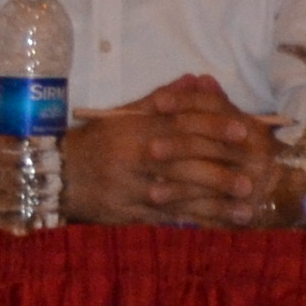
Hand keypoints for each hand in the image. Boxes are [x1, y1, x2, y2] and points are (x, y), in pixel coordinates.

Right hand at [65, 75, 280, 225]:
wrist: (55, 175)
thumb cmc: (95, 142)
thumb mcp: (122, 116)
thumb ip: (161, 100)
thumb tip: (195, 80)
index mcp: (132, 130)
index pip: (179, 125)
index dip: (213, 126)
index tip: (244, 130)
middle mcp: (131, 158)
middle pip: (182, 164)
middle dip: (218, 173)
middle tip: (251, 179)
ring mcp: (128, 188)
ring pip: (177, 196)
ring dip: (213, 203)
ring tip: (244, 206)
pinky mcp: (125, 212)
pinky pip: (163, 217)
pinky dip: (193, 221)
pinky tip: (217, 224)